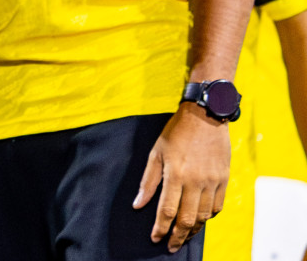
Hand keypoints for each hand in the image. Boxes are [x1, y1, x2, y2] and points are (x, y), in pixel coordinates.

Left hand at [133, 105, 229, 252]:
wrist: (205, 116)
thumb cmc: (176, 132)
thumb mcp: (155, 152)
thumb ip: (148, 181)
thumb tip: (138, 204)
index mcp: (176, 174)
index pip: (167, 210)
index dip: (160, 227)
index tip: (155, 238)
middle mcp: (196, 181)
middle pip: (187, 218)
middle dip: (177, 236)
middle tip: (171, 246)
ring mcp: (213, 182)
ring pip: (204, 216)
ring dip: (193, 230)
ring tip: (184, 237)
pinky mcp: (224, 179)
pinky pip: (218, 206)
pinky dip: (208, 217)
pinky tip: (200, 220)